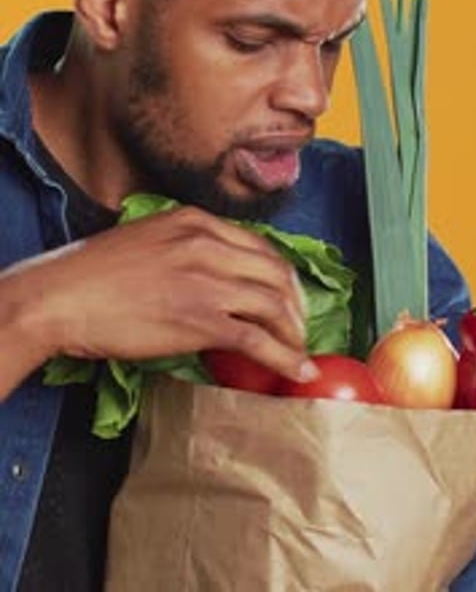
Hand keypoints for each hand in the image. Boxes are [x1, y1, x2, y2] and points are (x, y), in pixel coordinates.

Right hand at [0, 206, 317, 396]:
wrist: (61, 296)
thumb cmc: (92, 273)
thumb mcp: (147, 240)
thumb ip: (184, 249)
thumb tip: (210, 279)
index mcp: (194, 221)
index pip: (258, 245)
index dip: (281, 274)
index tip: (287, 294)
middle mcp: (208, 244)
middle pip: (276, 272)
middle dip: (296, 303)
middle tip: (298, 325)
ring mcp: (206, 281)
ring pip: (274, 304)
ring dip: (294, 331)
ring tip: (298, 350)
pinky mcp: (200, 319)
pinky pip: (258, 339)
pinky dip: (285, 356)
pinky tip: (296, 369)